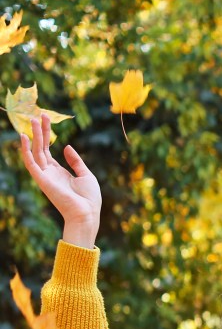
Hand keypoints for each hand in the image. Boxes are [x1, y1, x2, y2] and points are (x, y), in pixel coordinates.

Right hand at [17, 115, 100, 247]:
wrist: (87, 214)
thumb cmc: (89, 198)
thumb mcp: (85, 174)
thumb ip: (75, 161)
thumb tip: (66, 146)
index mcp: (59, 171)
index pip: (48, 149)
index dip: (47, 134)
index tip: (46, 119)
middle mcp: (49, 172)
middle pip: (41, 147)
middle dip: (40, 131)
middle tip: (39, 114)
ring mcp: (45, 176)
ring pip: (36, 151)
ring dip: (33, 136)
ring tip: (32, 120)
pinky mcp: (42, 180)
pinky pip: (31, 163)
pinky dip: (26, 151)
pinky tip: (24, 138)